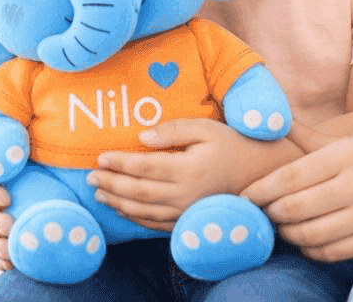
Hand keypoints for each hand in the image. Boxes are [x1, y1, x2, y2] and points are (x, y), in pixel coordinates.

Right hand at [0, 122, 13, 270]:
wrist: (51, 149)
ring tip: (13, 251)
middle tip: (10, 225)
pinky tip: (14, 266)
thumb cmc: (21, 131)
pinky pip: (8, 254)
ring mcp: (0, 218)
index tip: (4, 196)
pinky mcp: (17, 231)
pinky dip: (8, 262)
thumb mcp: (4, 124)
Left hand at [88, 118, 298, 231]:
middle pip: (138, 192)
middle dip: (110, 184)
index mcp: (188, 169)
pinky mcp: (191, 221)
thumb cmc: (233, 144)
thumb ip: (173, 130)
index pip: (143, 167)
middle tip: (89, 177)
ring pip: (144, 211)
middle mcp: (186, 194)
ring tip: (99, 194)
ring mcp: (188, 211)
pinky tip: (123, 210)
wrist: (263, 174)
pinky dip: (136, 218)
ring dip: (118, 203)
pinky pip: (158, 224)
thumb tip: (142, 138)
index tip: (99, 157)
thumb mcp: (206, 128)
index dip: (118, 163)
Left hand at [242, 133, 352, 261]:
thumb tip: (270, 122)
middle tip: (257, 211)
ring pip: (309, 234)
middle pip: (295, 207)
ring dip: (286, 233)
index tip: (244, 195)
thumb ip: (309, 137)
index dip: (261, 189)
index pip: (291, 176)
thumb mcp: (352, 139)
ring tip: (278, 225)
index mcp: (348, 155)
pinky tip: (303, 238)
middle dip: (269, 212)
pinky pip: (331, 252)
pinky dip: (309, 248)